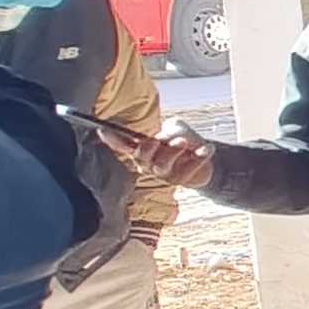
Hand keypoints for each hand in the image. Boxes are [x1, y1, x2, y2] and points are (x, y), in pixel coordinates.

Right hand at [91, 117, 214, 189]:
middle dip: (146, 149)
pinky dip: (199, 157)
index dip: (112, 140)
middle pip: (140, 157)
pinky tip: (207, 148)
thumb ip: (170, 131)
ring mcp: (163, 173)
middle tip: (156, 140)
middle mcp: (148, 162)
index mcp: (142, 148)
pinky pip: (186, 170)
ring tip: (184, 141)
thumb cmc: (184, 140)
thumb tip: (167, 140)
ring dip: (172, 152)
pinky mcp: (180, 180)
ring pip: (161, 165)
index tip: (102, 130)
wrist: (206, 155)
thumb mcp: (177, 128)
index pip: (123, 144)